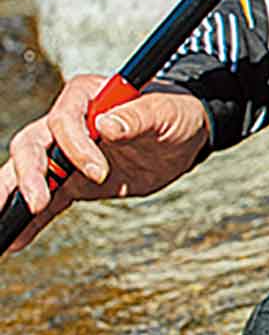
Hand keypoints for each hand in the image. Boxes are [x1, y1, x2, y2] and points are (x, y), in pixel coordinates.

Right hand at [0, 74, 210, 249]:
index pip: (63, 119)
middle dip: (28, 174)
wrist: (185, 137)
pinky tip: (18, 238)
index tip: (99, 172)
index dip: (75, 147)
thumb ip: (137, 116)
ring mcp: (68, 154)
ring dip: (13, 195)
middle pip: (33, 145)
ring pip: (30, 173)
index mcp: (86, 96)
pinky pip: (49, 199)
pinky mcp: (74, 181)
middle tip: (36, 203)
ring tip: (3, 224)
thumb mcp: (165, 112)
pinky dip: (32, 219)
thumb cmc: (176, 113)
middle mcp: (69, 123)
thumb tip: (107, 125)